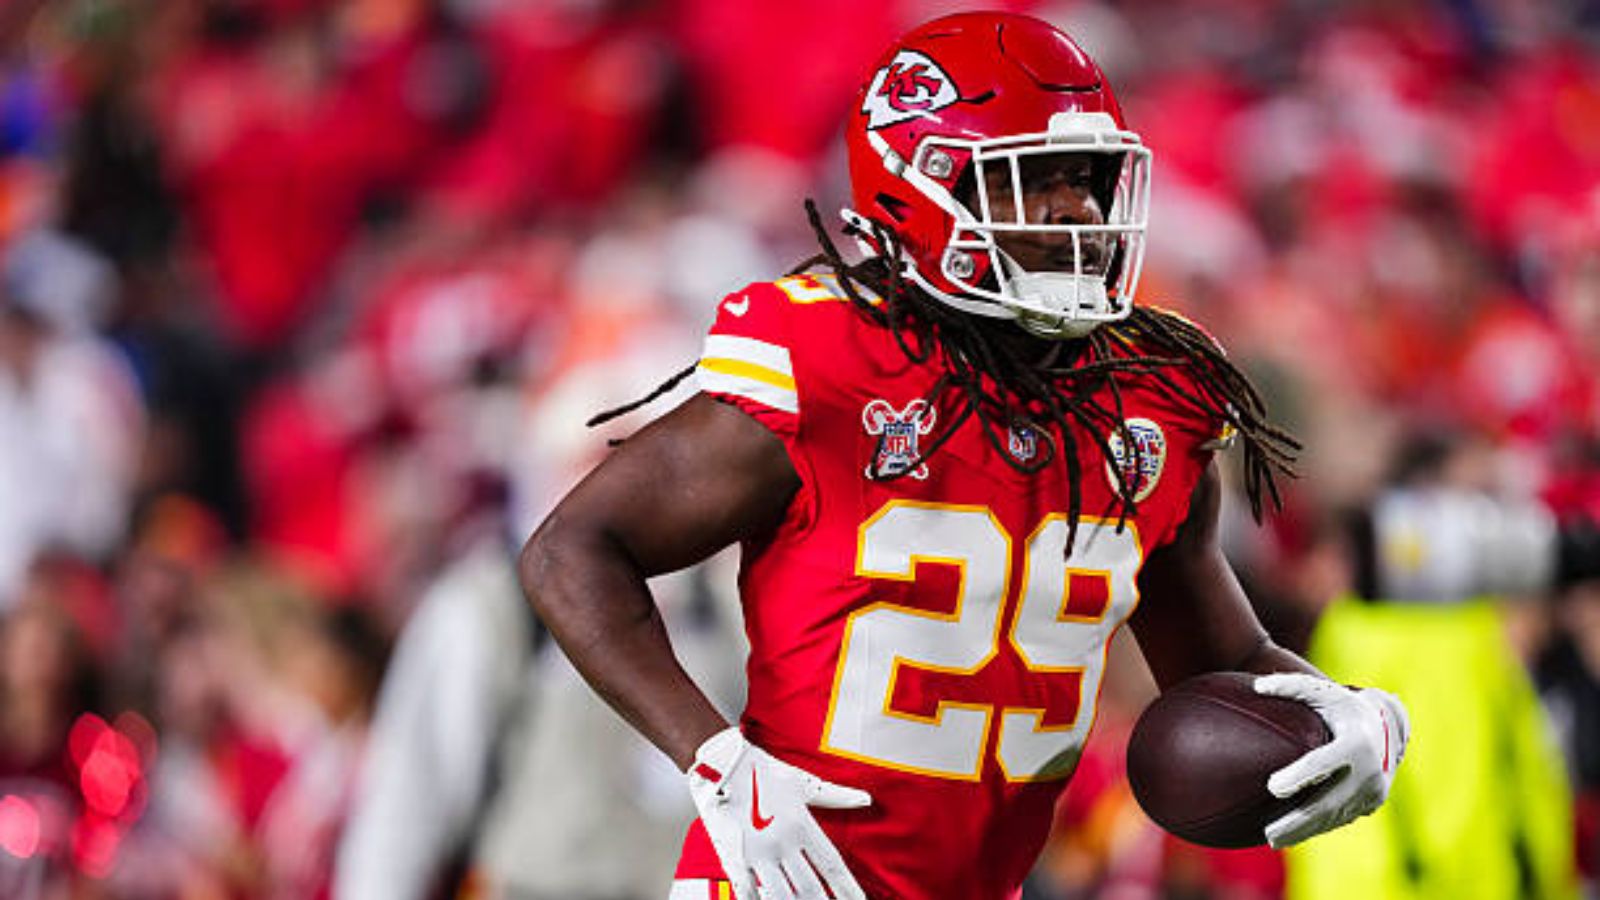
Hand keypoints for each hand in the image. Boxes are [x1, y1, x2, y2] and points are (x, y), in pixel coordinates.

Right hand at [686, 727, 872, 898]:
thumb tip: (866, 799)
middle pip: (810, 889)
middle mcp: (781, 842)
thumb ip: (836, 796)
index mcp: (801, 824)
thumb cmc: (763, 770)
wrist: (719, 764)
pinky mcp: (733, 859)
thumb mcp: (803, 783)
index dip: (848, 890)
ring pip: (781, 896)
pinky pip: (747, 893)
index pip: (832, 866)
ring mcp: (756, 853)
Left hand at [1253, 673, 1408, 848]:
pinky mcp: (1371, 805)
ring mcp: (1373, 792)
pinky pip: (1339, 819)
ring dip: (1303, 831)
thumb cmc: (1343, 706)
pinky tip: (1291, 834)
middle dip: (1297, 820)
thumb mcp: (1321, 690)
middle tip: (1267, 832)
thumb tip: (1256, 685)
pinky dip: (1315, 828)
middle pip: (1327, 803)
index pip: (1324, 764)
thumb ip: (1290, 686)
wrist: (1388, 726)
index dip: (1299, 776)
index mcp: (1356, 742)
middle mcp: (1369, 772)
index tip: (1272, 786)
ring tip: (1271, 840)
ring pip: (1332, 818)